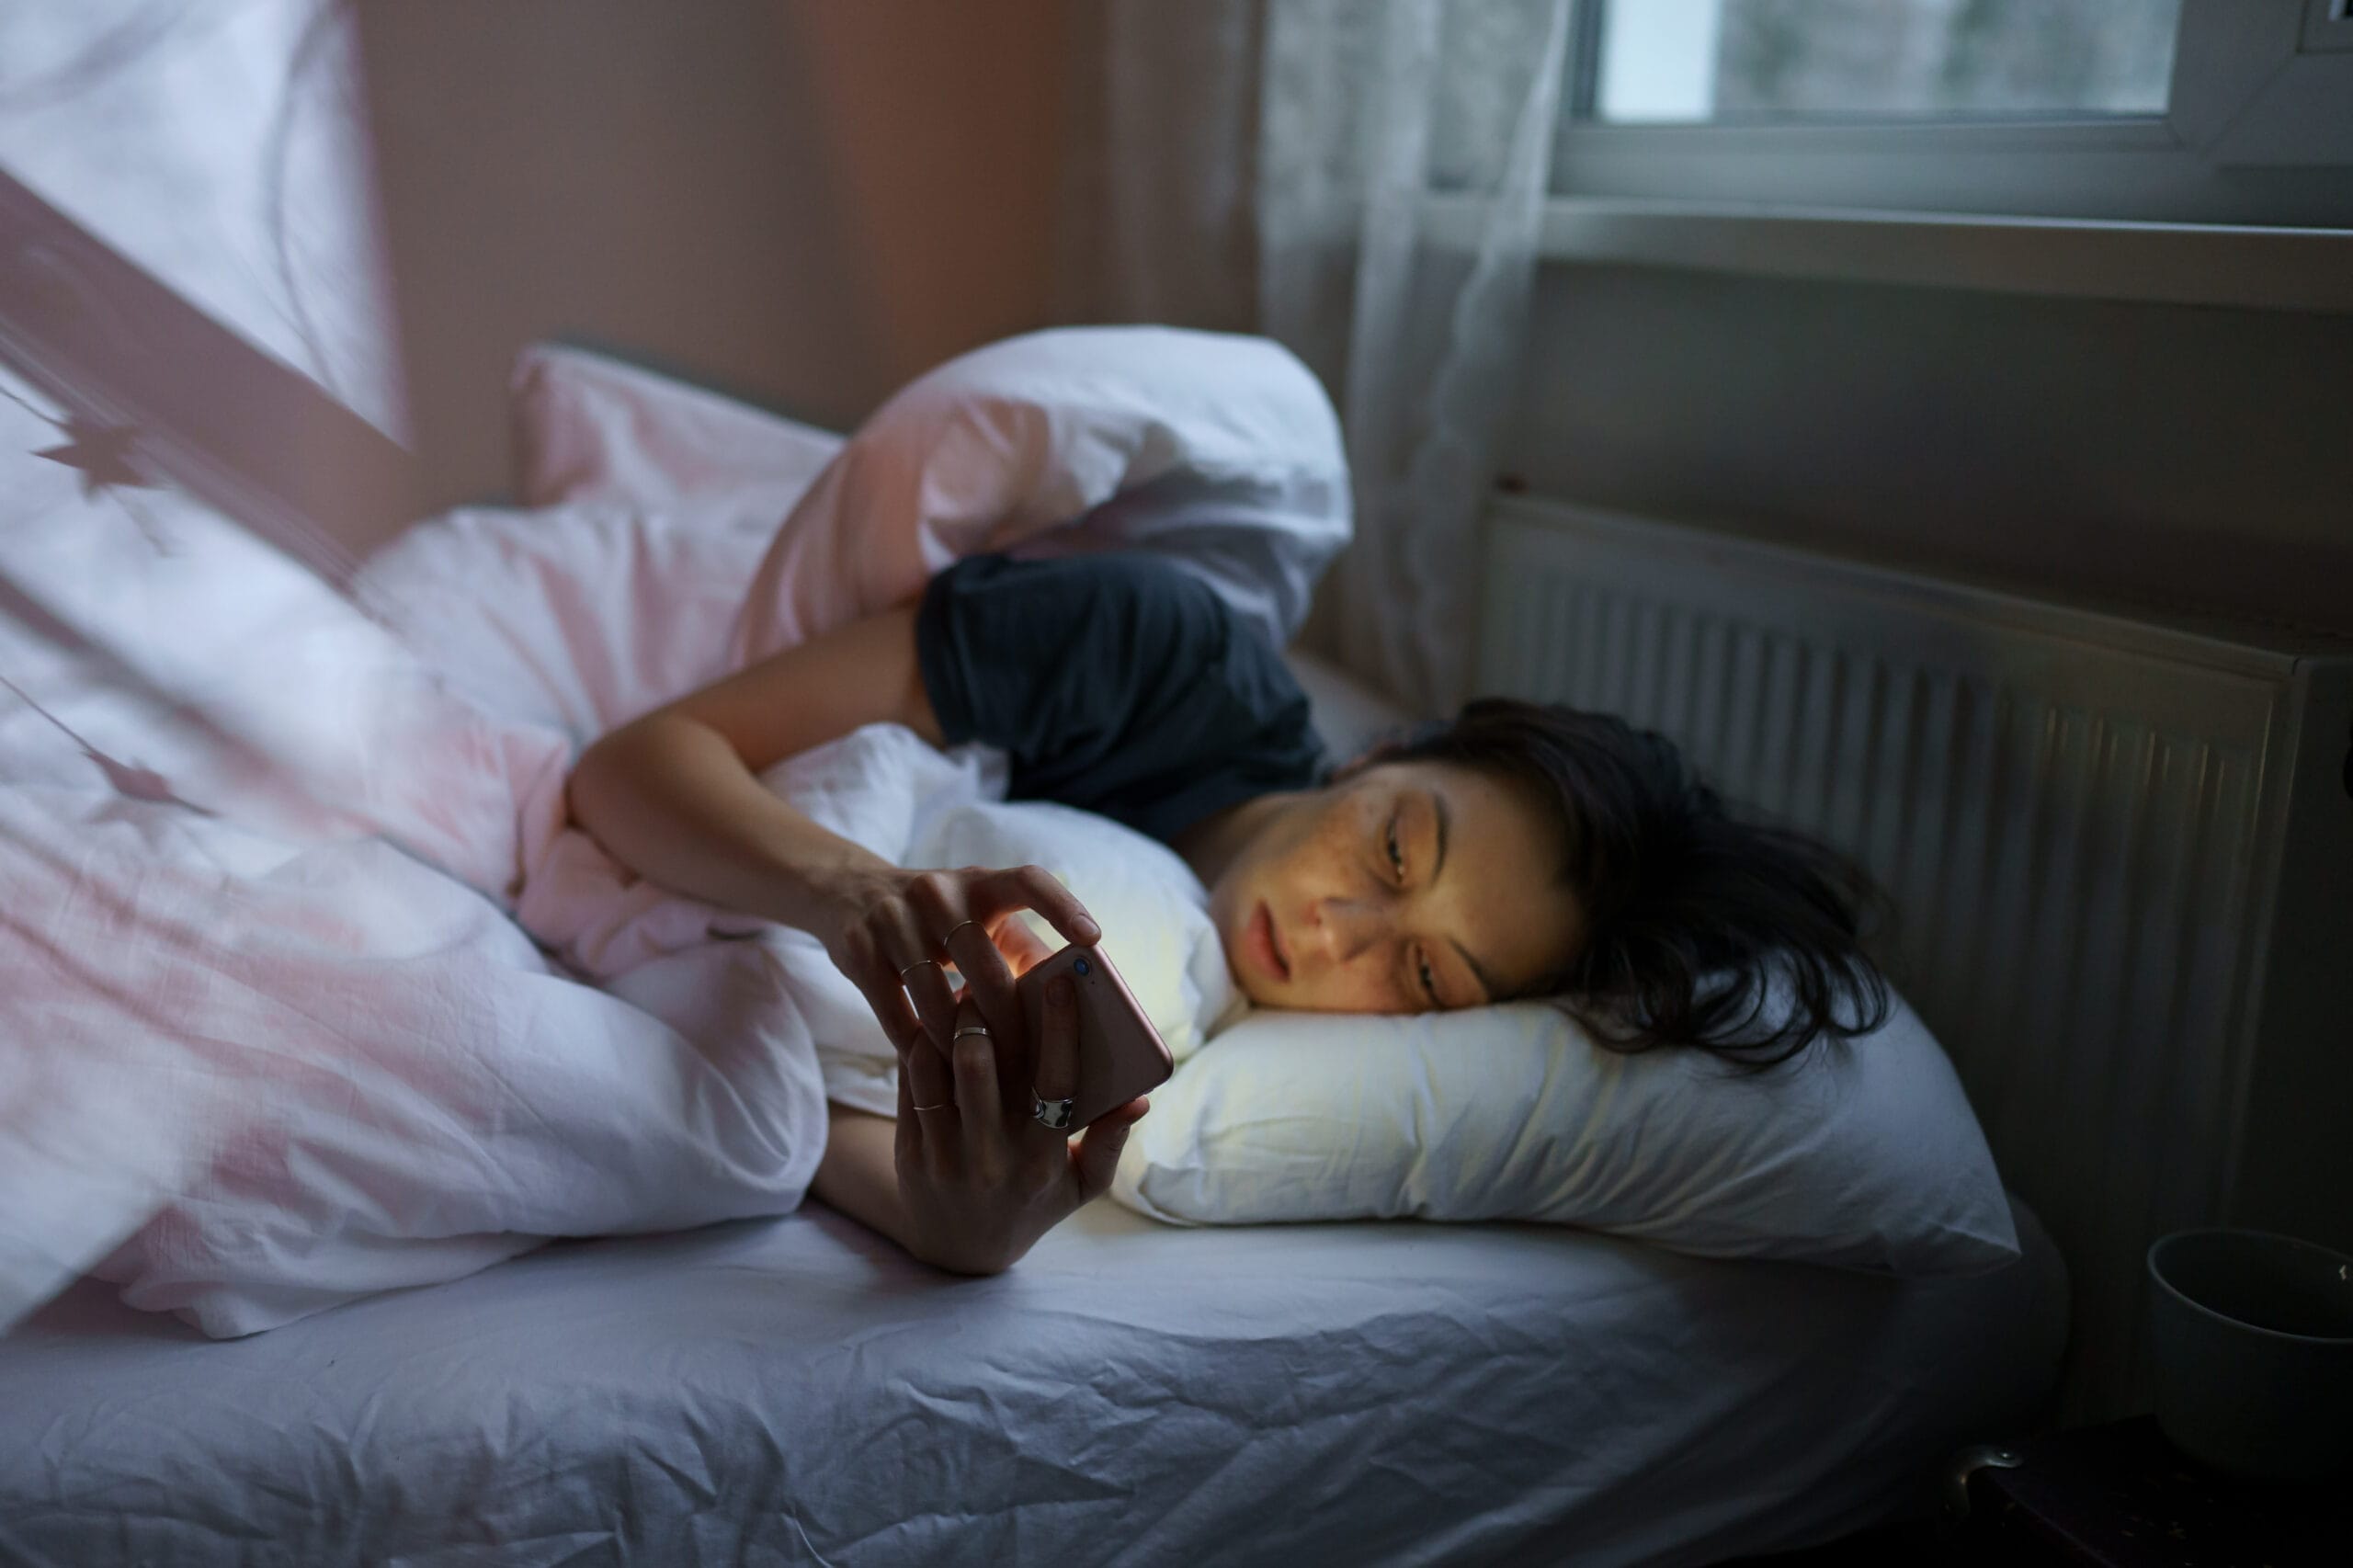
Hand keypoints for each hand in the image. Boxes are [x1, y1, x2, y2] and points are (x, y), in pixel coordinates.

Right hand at [815, 862, 1098, 1065]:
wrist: (847, 891)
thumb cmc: (937, 917)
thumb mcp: (976, 915)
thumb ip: (1021, 949)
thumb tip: (1076, 1001)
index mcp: (979, 881)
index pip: (1029, 881)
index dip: (1063, 906)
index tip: (1093, 939)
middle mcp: (936, 890)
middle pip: (986, 967)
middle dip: (1010, 1024)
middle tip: (1031, 1069)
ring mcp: (891, 916)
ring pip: (936, 1000)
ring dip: (959, 1044)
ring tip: (981, 1079)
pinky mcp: (857, 947)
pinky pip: (893, 1012)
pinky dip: (916, 1045)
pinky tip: (933, 1068)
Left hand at [895, 979, 1148, 1274]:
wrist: (958, 1253)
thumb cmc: (1032, 1204)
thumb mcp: (1082, 1186)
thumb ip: (1111, 1142)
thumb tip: (1140, 1098)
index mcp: (1044, 1160)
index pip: (1056, 1082)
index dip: (1061, 1027)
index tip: (1063, 981)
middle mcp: (993, 1158)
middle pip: (982, 1065)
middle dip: (986, 1010)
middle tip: (992, 979)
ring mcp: (945, 1156)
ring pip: (937, 1068)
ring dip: (947, 1022)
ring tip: (960, 997)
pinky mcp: (910, 1152)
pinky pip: (910, 1084)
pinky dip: (920, 1045)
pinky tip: (934, 1027)